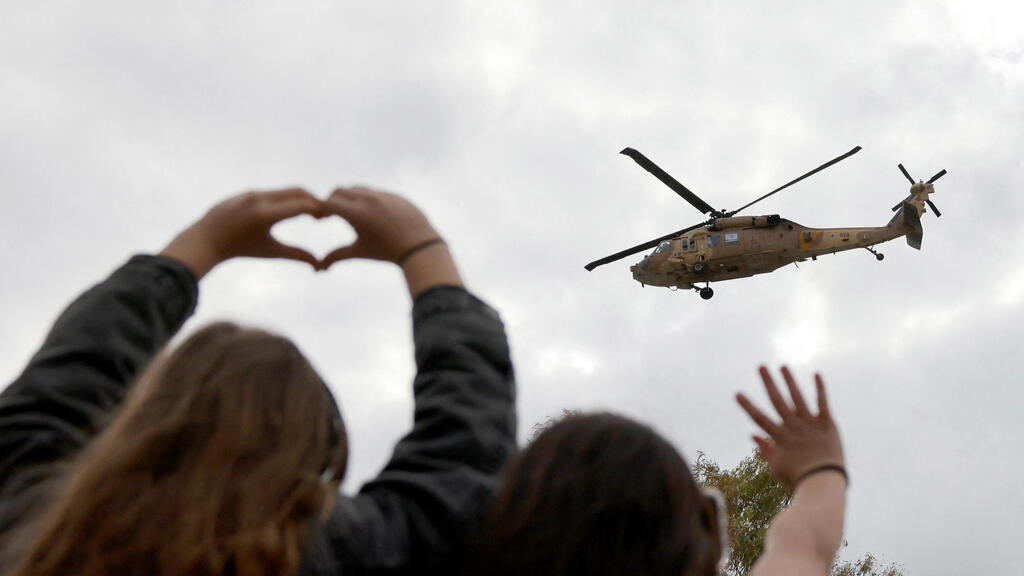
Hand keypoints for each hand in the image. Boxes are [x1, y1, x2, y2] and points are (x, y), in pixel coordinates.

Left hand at [160, 188, 324, 278]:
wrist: (207, 240)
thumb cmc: (240, 249)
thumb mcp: (270, 252)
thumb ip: (297, 255)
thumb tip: (320, 266)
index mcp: (266, 214)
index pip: (301, 205)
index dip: (318, 209)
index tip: (328, 218)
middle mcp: (260, 198)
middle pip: (296, 191)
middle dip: (313, 200)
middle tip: (323, 213)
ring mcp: (252, 192)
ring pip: (284, 191)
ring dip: (299, 198)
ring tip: (309, 212)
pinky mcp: (247, 192)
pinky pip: (272, 192)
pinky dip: (285, 199)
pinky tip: (288, 210)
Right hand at [319, 186, 441, 265]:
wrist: (419, 246)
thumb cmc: (387, 251)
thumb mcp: (360, 252)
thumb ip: (337, 256)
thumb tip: (320, 267)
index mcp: (356, 212)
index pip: (328, 203)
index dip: (321, 210)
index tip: (321, 220)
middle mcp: (367, 198)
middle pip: (340, 191)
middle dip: (333, 201)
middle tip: (331, 215)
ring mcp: (381, 194)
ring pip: (357, 188)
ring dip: (349, 197)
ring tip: (350, 213)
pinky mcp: (393, 194)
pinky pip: (375, 192)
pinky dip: (367, 199)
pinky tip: (370, 213)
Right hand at [736, 366, 843, 490]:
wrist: (823, 482)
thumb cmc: (797, 479)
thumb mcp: (776, 467)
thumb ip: (765, 450)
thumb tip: (753, 435)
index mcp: (779, 437)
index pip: (759, 418)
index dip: (747, 406)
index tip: (737, 393)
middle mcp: (793, 427)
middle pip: (777, 401)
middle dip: (768, 383)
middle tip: (761, 366)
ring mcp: (810, 424)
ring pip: (797, 397)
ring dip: (790, 381)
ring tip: (783, 366)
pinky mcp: (826, 424)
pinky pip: (822, 403)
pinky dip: (820, 388)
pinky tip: (816, 374)